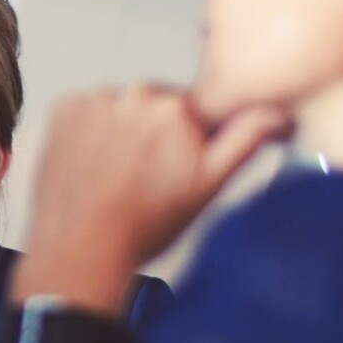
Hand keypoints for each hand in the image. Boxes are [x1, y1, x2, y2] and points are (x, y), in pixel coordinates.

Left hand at [21, 85, 286, 305]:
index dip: (190, 138)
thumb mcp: (208, 186)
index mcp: (178, 107)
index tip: (177, 164)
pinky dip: (90, 131)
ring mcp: (96, 100)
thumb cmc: (143, 226)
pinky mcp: (64, 109)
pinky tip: (93, 165)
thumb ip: (245, 139)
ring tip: (116, 175)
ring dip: (121, 131)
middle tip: (145, 177)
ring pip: (121, 108)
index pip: (196, 109)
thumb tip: (277, 111)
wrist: (81, 249)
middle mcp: (136, 94)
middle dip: (156, 133)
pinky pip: (87, 111)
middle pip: (156, 106)